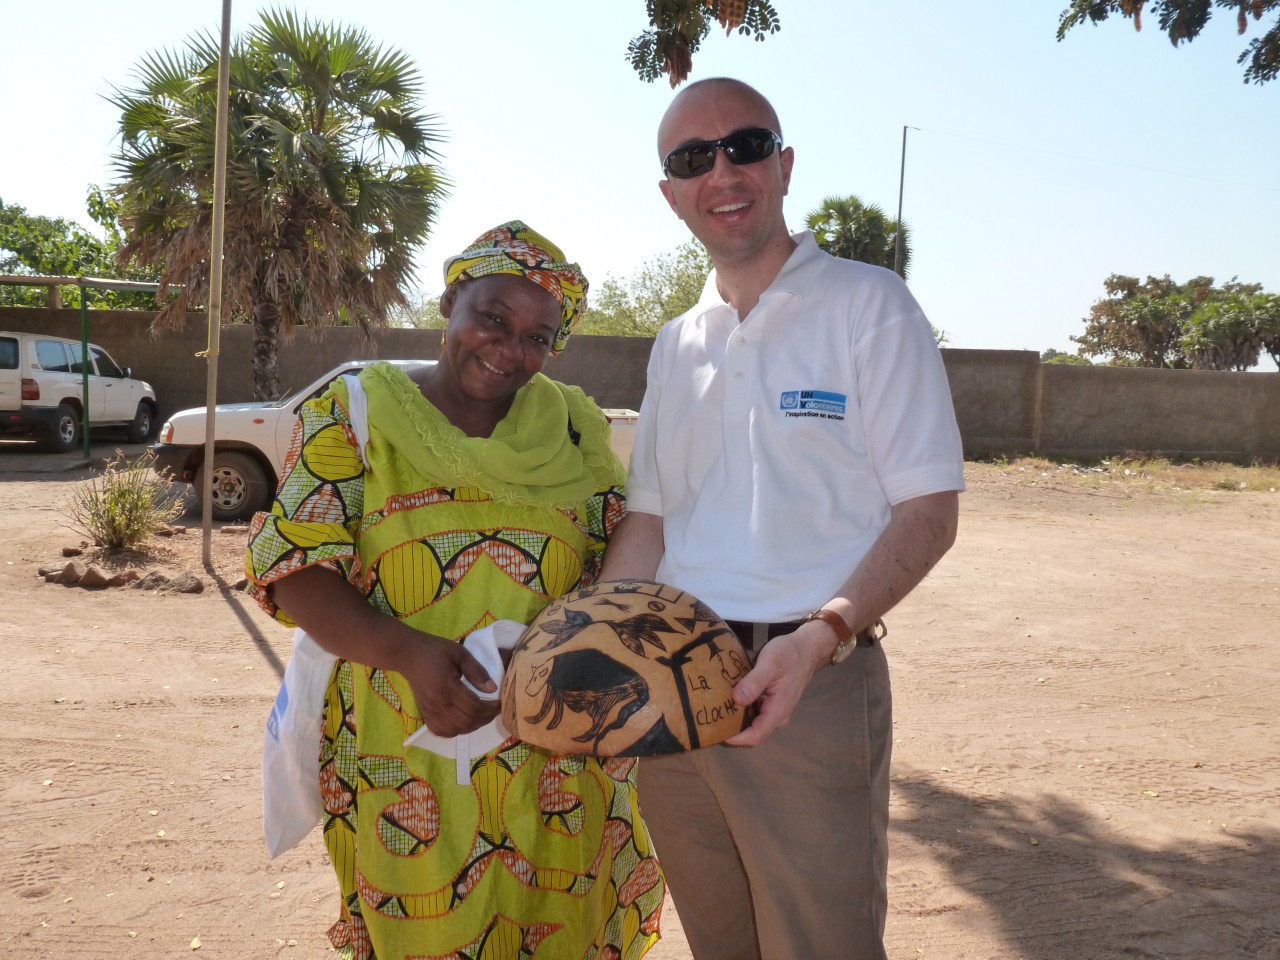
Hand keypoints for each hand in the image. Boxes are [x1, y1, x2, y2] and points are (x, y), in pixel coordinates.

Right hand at [388, 625, 500, 737]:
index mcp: (447, 687)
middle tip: (493, 709)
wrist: (408, 655)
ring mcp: (429, 711)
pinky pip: (441, 731)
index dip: (490, 708)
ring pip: (455, 730)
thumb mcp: (460, 653)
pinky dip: (456, 731)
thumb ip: (477, 671)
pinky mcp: (424, 714)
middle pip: (466, 722)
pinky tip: (463, 720)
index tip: (500, 703)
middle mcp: (437, 704)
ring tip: (481, 714)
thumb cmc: (435, 650)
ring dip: (472, 726)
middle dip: (485, 718)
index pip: (473, 707)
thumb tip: (492, 689)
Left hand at [723, 620, 833, 746]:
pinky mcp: (771, 703)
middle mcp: (777, 715)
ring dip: (735, 718)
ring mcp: (775, 710)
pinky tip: (727, 697)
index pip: (756, 735)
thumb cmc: (789, 654)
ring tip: (715, 707)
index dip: (736, 738)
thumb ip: (754, 682)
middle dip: (732, 728)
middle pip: (752, 732)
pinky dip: (741, 708)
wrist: (806, 648)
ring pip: (752, 722)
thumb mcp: (770, 663)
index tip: (716, 730)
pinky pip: (754, 711)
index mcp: (778, 710)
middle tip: (710, 716)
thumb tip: (737, 701)